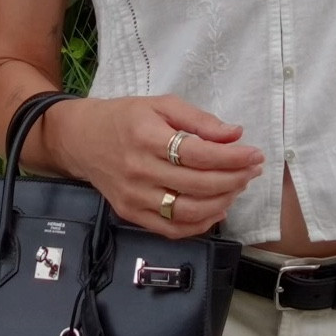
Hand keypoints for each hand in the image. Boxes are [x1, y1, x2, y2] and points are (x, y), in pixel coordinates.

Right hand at [45, 94, 263, 238]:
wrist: (81, 140)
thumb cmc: (124, 118)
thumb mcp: (160, 105)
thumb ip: (199, 120)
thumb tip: (235, 134)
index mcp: (146, 136)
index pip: (198, 154)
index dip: (232, 157)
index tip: (254, 154)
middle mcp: (139, 170)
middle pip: (197, 184)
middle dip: (234, 179)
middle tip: (252, 171)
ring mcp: (134, 197)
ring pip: (188, 211)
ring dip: (222, 202)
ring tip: (237, 187)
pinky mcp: (131, 214)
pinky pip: (172, 229)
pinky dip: (200, 224)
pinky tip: (216, 209)